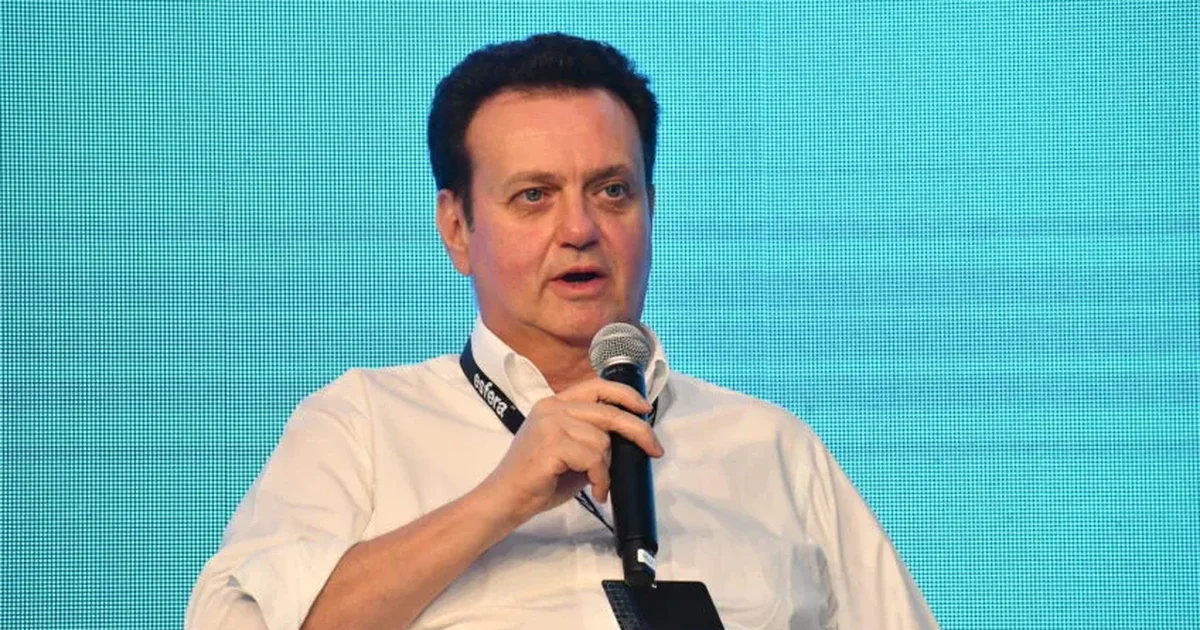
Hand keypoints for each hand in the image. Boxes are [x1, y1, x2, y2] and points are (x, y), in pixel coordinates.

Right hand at [475, 378, 663, 527]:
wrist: (506, 499)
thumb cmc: (538, 480)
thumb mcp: (570, 452)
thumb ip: (592, 439)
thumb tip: (626, 441)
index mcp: (555, 404)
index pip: (597, 387)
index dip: (625, 395)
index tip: (645, 409)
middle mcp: (552, 408)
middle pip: (609, 412)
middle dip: (638, 431)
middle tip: (655, 450)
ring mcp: (550, 423)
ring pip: (602, 441)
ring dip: (607, 469)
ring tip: (598, 485)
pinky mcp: (552, 444)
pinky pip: (594, 459)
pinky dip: (600, 479)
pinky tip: (594, 491)